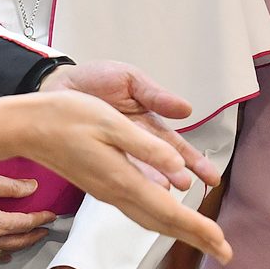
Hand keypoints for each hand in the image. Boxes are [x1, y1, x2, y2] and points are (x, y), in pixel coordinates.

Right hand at [0, 171, 55, 263]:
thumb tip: (32, 188)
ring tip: (28, 240)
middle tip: (44, 230)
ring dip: (19, 246)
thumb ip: (12, 187)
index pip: (27, 223)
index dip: (41, 219)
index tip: (50, 216)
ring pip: (5, 252)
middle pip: (20, 241)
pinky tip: (4, 255)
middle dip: (35, 235)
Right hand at [1, 90, 230, 261]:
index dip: (199, 230)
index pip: (170, 213)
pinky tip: (168, 214)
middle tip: (224, 253)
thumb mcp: (111, 122)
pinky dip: (161, 218)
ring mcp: (107, 192)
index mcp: (123, 180)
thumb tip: (180, 171)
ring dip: (180, 231)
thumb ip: (147, 148)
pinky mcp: (101, 186)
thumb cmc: (66, 117)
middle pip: (163, 224)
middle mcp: (116, 193)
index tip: (224, 245)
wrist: (26, 127)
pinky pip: (139, 211)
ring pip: (150, 220)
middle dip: (196, 239)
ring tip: (203, 238)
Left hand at [40, 62, 220, 188]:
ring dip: (157, 181)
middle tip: (193, 188)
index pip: (176, 147)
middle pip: (164, 164)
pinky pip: (117, 168)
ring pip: (142, 170)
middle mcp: (136, 142)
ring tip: (171, 190)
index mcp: (148, 123)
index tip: (212, 178)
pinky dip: (130, 178)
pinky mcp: (98, 154)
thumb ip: (156, 96)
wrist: (58, 83)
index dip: (194, 162)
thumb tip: (186, 110)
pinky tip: (142, 187)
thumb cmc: (95, 79)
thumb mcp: (130, 80)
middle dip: (180, 176)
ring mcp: (117, 150)